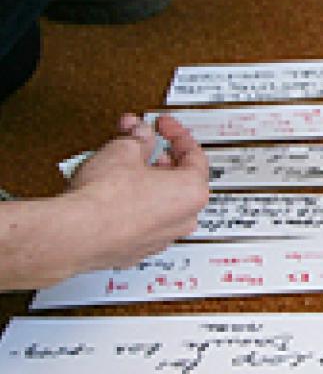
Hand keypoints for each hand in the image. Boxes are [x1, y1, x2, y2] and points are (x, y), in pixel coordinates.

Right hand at [62, 114, 209, 271]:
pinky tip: (113, 190)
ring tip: (120, 160)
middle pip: (177, 178)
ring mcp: (161, 238)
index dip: (175, 134)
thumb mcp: (125, 150)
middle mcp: (184, 219)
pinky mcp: (137, 250)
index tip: (162, 125)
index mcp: (193, 192)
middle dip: (156, 154)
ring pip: (159, 201)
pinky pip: (142, 220)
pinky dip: (132, 204)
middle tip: (139, 140)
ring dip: (144, 178)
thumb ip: (140, 138)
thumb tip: (140, 134)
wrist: (76, 234)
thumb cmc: (106, 197)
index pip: (194, 155)